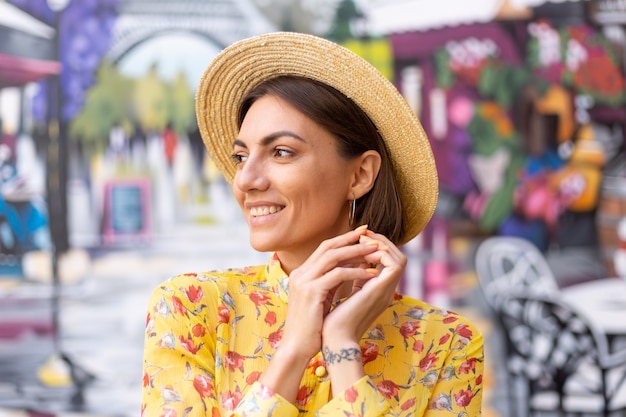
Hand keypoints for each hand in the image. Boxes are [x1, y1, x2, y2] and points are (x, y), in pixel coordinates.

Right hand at [277, 226, 380, 360]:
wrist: (296, 348)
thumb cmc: (311, 327)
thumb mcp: (320, 298)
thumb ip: (330, 282)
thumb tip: (349, 269)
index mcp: (301, 273)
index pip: (324, 248)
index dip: (344, 239)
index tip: (363, 234)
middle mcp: (300, 273)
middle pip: (328, 246)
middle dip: (352, 240)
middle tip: (372, 236)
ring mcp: (304, 281)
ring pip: (333, 256)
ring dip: (357, 252)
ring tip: (376, 252)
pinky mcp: (311, 292)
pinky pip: (338, 275)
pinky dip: (356, 271)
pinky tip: (371, 274)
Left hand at [322, 231, 406, 344]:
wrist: (333, 338)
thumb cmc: (333, 320)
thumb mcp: (344, 293)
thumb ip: (351, 278)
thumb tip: (347, 259)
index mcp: (378, 290)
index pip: (388, 261)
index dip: (375, 247)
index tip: (358, 239)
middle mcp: (385, 290)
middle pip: (398, 257)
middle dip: (381, 241)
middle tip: (362, 235)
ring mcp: (385, 291)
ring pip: (400, 258)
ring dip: (381, 244)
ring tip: (362, 240)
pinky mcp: (381, 290)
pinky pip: (393, 264)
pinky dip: (380, 253)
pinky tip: (361, 251)